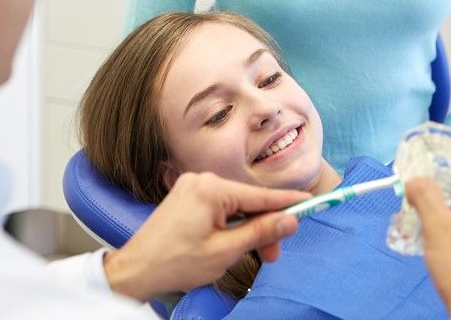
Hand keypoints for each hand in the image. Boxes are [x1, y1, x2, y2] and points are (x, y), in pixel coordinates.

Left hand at [103, 171, 308, 301]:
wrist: (136, 269)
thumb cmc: (176, 262)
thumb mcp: (225, 251)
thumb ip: (260, 233)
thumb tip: (290, 220)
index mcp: (211, 189)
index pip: (261, 196)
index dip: (289, 202)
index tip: (314, 201)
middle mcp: (202, 180)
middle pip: (249, 201)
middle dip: (264, 227)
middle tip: (273, 256)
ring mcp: (192, 187)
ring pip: (235, 205)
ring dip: (248, 229)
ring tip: (252, 255)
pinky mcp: (187, 197)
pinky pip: (220, 206)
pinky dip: (232, 224)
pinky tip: (234, 243)